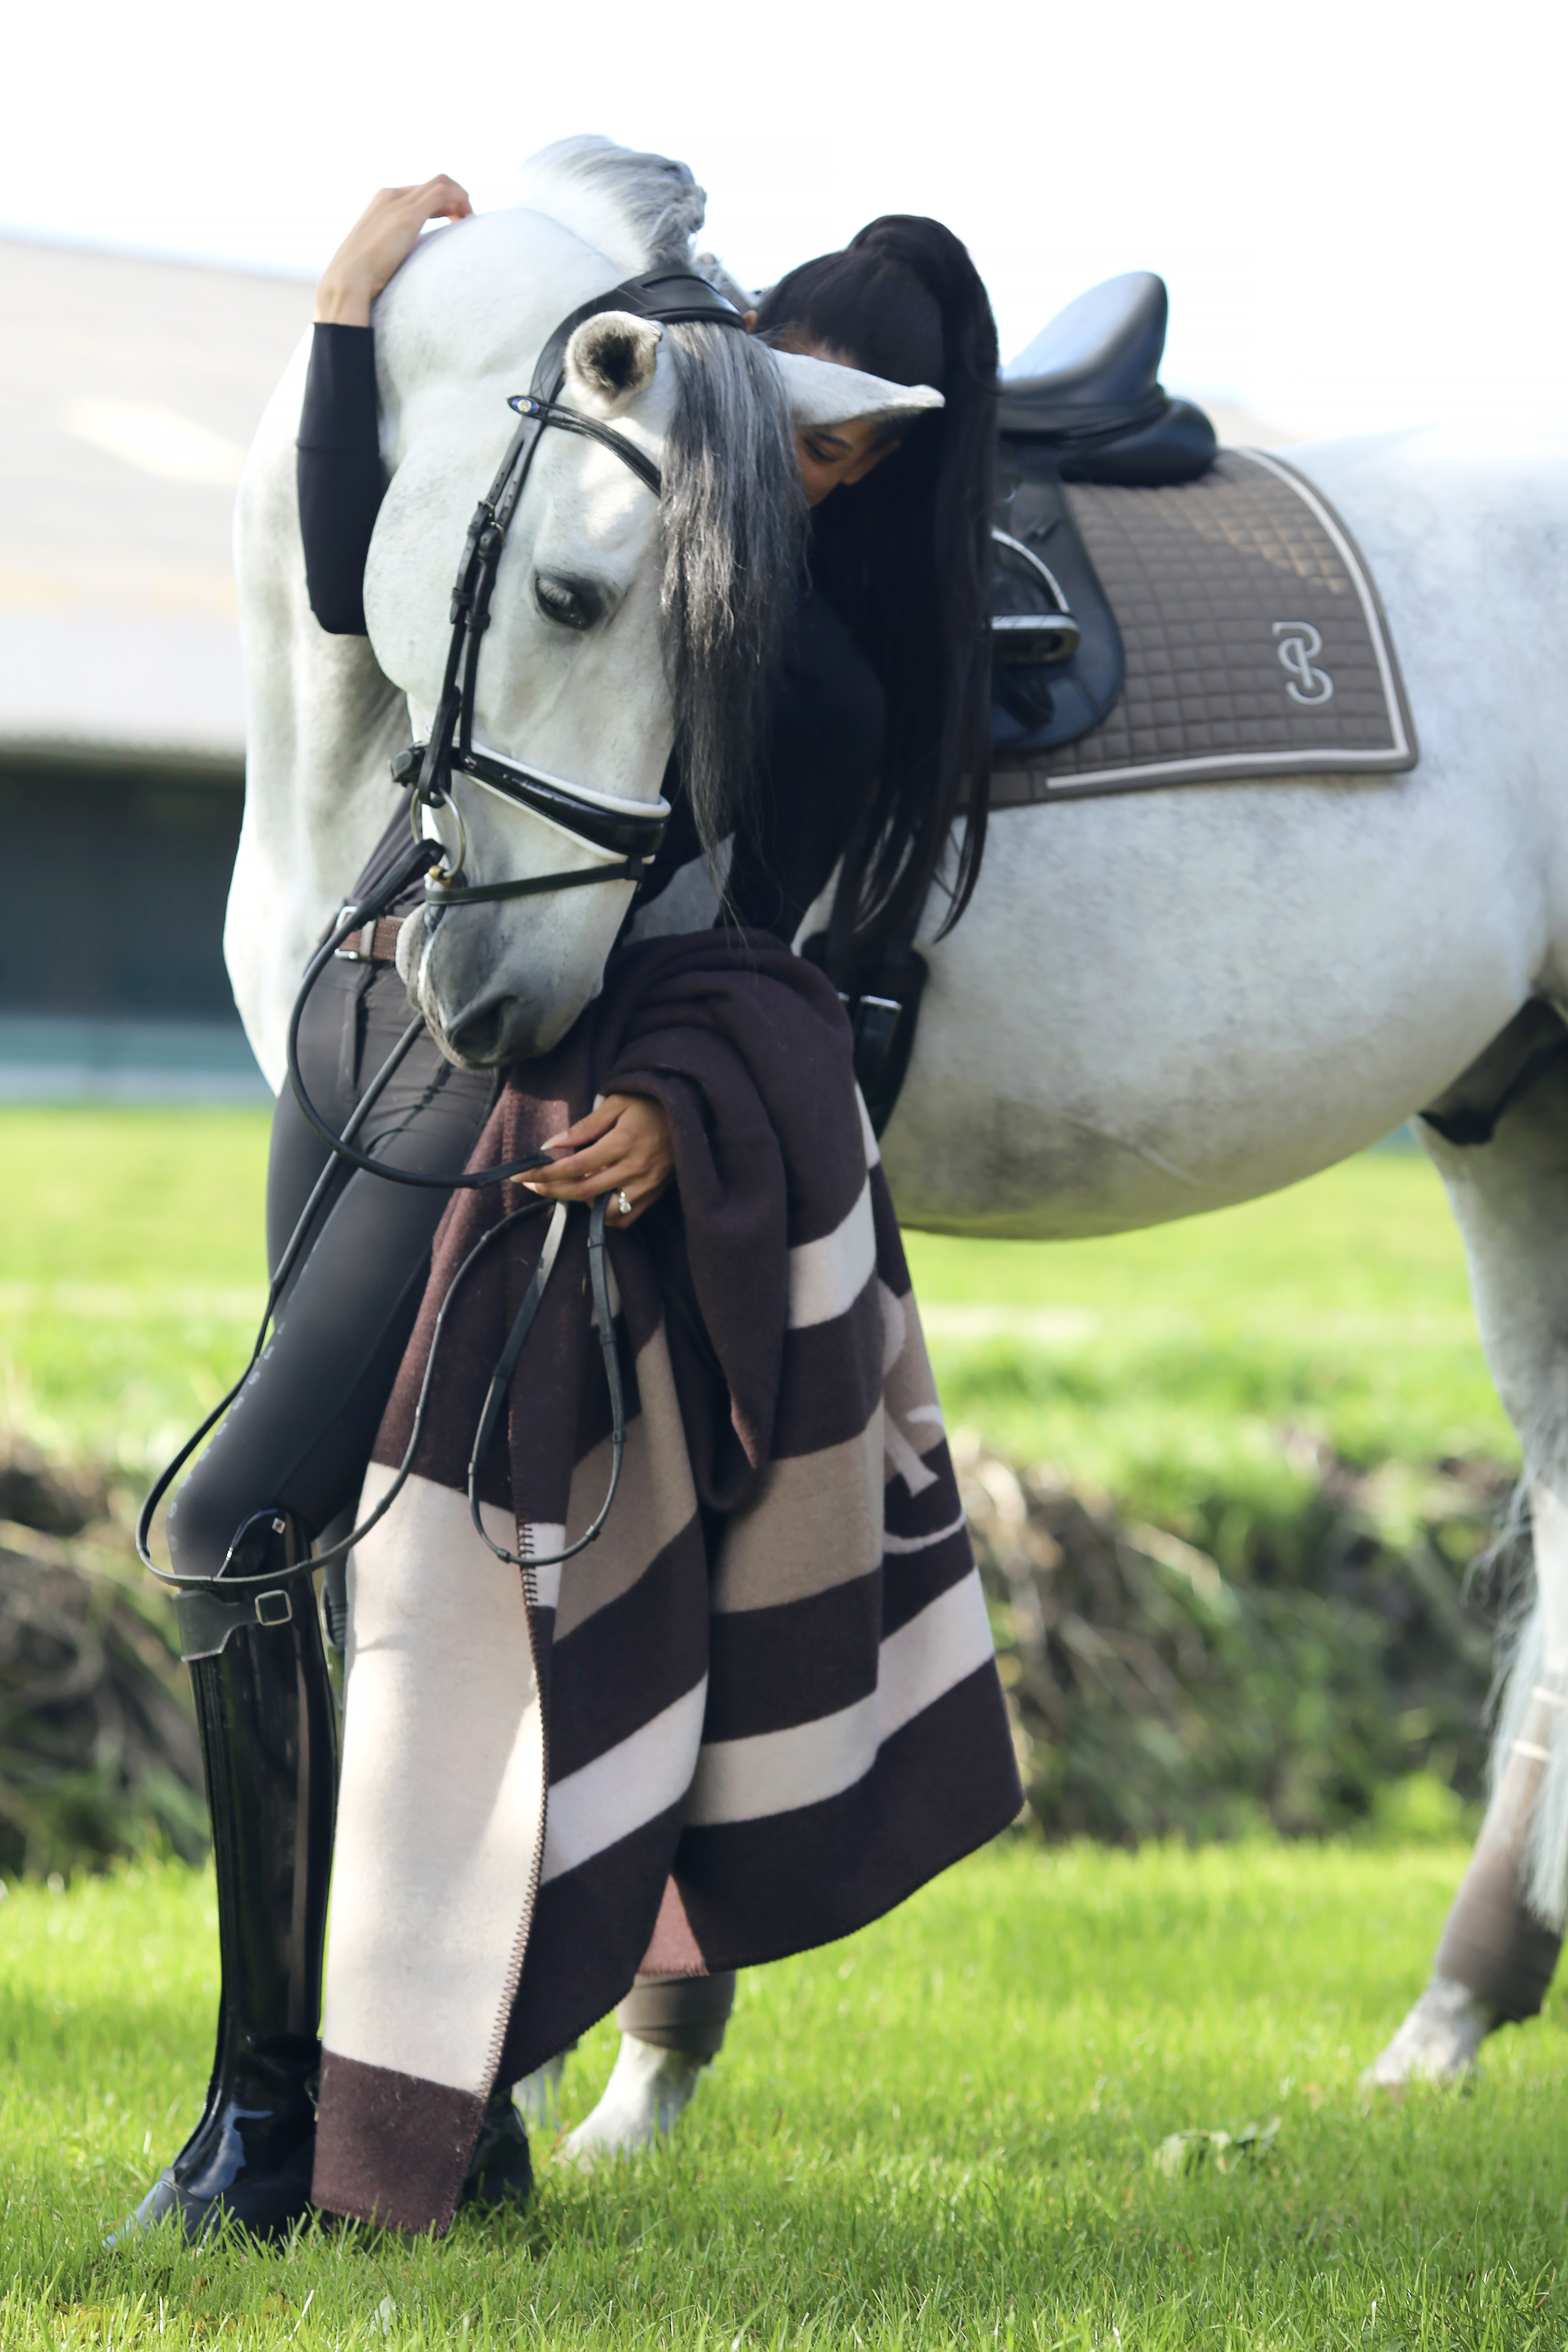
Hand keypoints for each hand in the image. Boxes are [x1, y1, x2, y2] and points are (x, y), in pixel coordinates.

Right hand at [314, 176, 471, 326]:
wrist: (349, 278)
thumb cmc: (361, 274)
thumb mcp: (379, 252)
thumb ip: (392, 245)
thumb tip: (403, 258)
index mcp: (382, 201)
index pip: (419, 192)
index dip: (441, 204)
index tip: (454, 221)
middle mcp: (391, 195)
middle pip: (432, 185)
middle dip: (454, 199)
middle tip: (466, 220)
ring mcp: (399, 202)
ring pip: (441, 183)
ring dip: (461, 198)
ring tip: (470, 220)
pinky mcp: (408, 214)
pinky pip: (443, 193)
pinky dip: (460, 199)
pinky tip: (468, 218)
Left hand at [519, 1095, 673, 1226]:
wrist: (690, 1110)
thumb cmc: (650, 1102)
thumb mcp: (616, 1103)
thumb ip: (585, 1126)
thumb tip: (552, 1144)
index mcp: (623, 1143)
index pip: (575, 1167)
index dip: (545, 1173)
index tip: (522, 1175)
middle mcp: (635, 1168)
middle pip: (584, 1192)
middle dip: (552, 1191)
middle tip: (532, 1185)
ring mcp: (647, 1185)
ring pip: (605, 1212)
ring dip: (581, 1204)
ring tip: (568, 1188)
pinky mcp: (655, 1194)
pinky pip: (626, 1218)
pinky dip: (606, 1215)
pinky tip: (596, 1198)